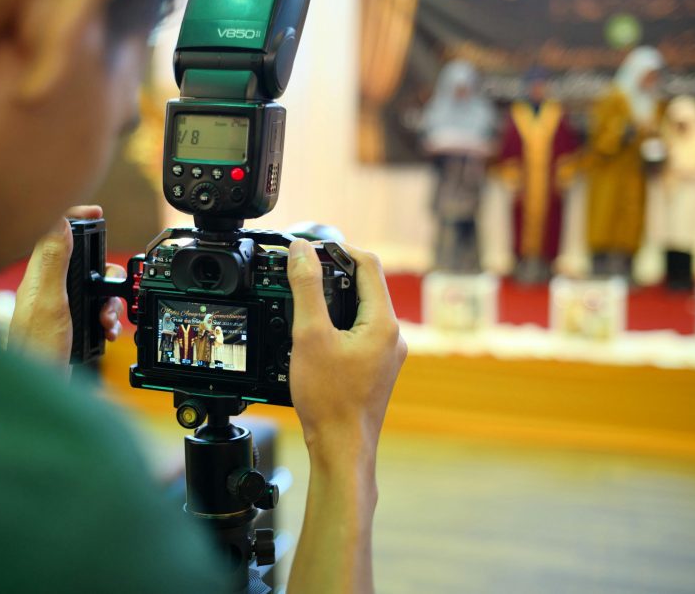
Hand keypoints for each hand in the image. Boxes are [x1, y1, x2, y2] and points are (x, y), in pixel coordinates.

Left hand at [8, 205, 123, 366]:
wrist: (40, 390)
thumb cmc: (38, 349)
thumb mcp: (51, 301)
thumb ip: (55, 260)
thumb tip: (58, 218)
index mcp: (39, 276)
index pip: (54, 231)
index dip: (74, 216)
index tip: (96, 211)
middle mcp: (47, 288)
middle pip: (82, 260)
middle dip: (105, 273)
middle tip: (113, 287)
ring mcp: (57, 306)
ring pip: (93, 287)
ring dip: (109, 300)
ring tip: (107, 318)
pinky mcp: (67, 324)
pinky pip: (94, 310)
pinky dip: (106, 318)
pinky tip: (106, 331)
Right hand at [285, 240, 406, 593]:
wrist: (341, 448)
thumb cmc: (330, 400)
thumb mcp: (310, 335)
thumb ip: (306, 288)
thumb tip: (302, 251)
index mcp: (383, 322)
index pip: (369, 264)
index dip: (340, 248)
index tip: (313, 246)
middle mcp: (392, 336)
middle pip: (366, 285)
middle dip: (335, 272)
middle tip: (303, 268)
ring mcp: (385, 354)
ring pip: (361, 310)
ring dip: (335, 298)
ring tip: (304, 297)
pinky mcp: (375, 369)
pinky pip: (358, 332)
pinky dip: (337, 323)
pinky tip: (314, 333)